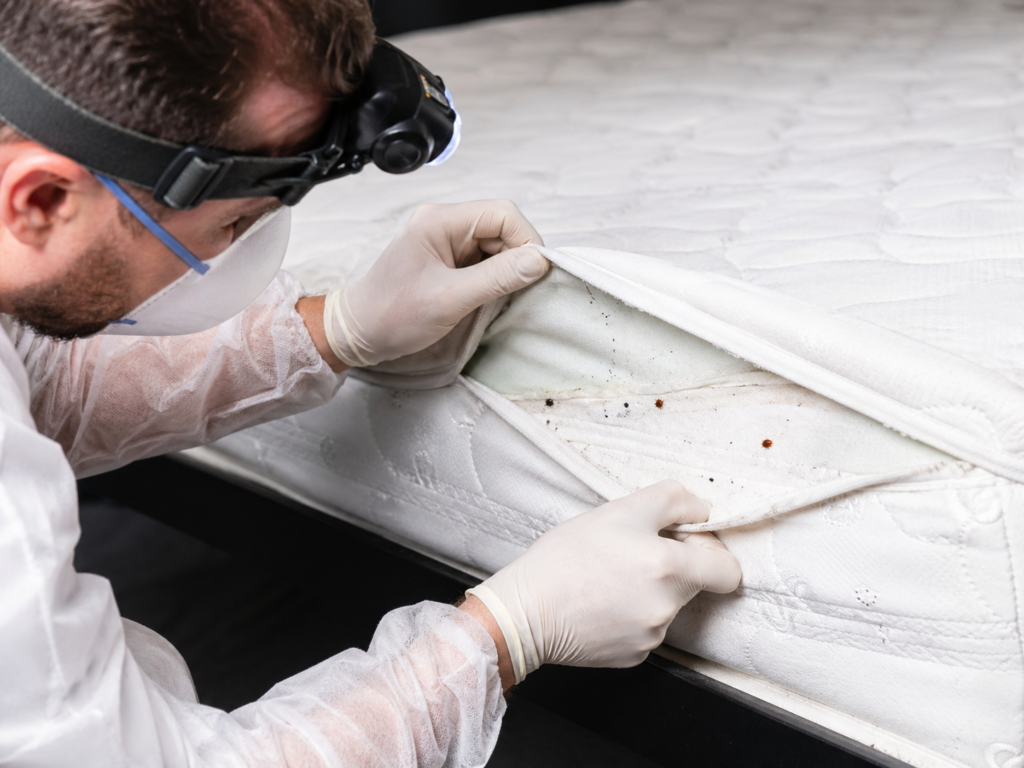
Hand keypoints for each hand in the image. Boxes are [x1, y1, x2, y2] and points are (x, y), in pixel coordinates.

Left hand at [323, 200, 548, 366]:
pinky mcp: (447, 260)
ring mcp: (445, 240)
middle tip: (522, 290)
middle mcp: (443, 223)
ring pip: (496, 245)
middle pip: (502, 227)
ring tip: (502, 297)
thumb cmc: (393, 314)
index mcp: (439, 220)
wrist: (358, 333)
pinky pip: (484, 260)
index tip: (537, 272)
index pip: (503, 214)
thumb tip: (539, 261)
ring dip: (507, 269)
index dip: (527, 240)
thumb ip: (497, 278)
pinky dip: (495, 278)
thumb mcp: (450, 299)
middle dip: (518, 257)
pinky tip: (490, 297)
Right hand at [466, 480, 741, 682]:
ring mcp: (651, 637)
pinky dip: (631, 612)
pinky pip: (646, 628)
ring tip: (608, 575)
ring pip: (668, 605)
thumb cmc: (566, 557)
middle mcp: (667, 609)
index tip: (678, 539)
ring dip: (649, 588)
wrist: (525, 611)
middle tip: (632, 550)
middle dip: (673, 565)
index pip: (728, 570)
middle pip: (695, 584)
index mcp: (670, 570)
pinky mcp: (633, 656)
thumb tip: (703, 510)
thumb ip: (672, 500)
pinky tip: (601, 600)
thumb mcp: (619, 509)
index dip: (707, 548)